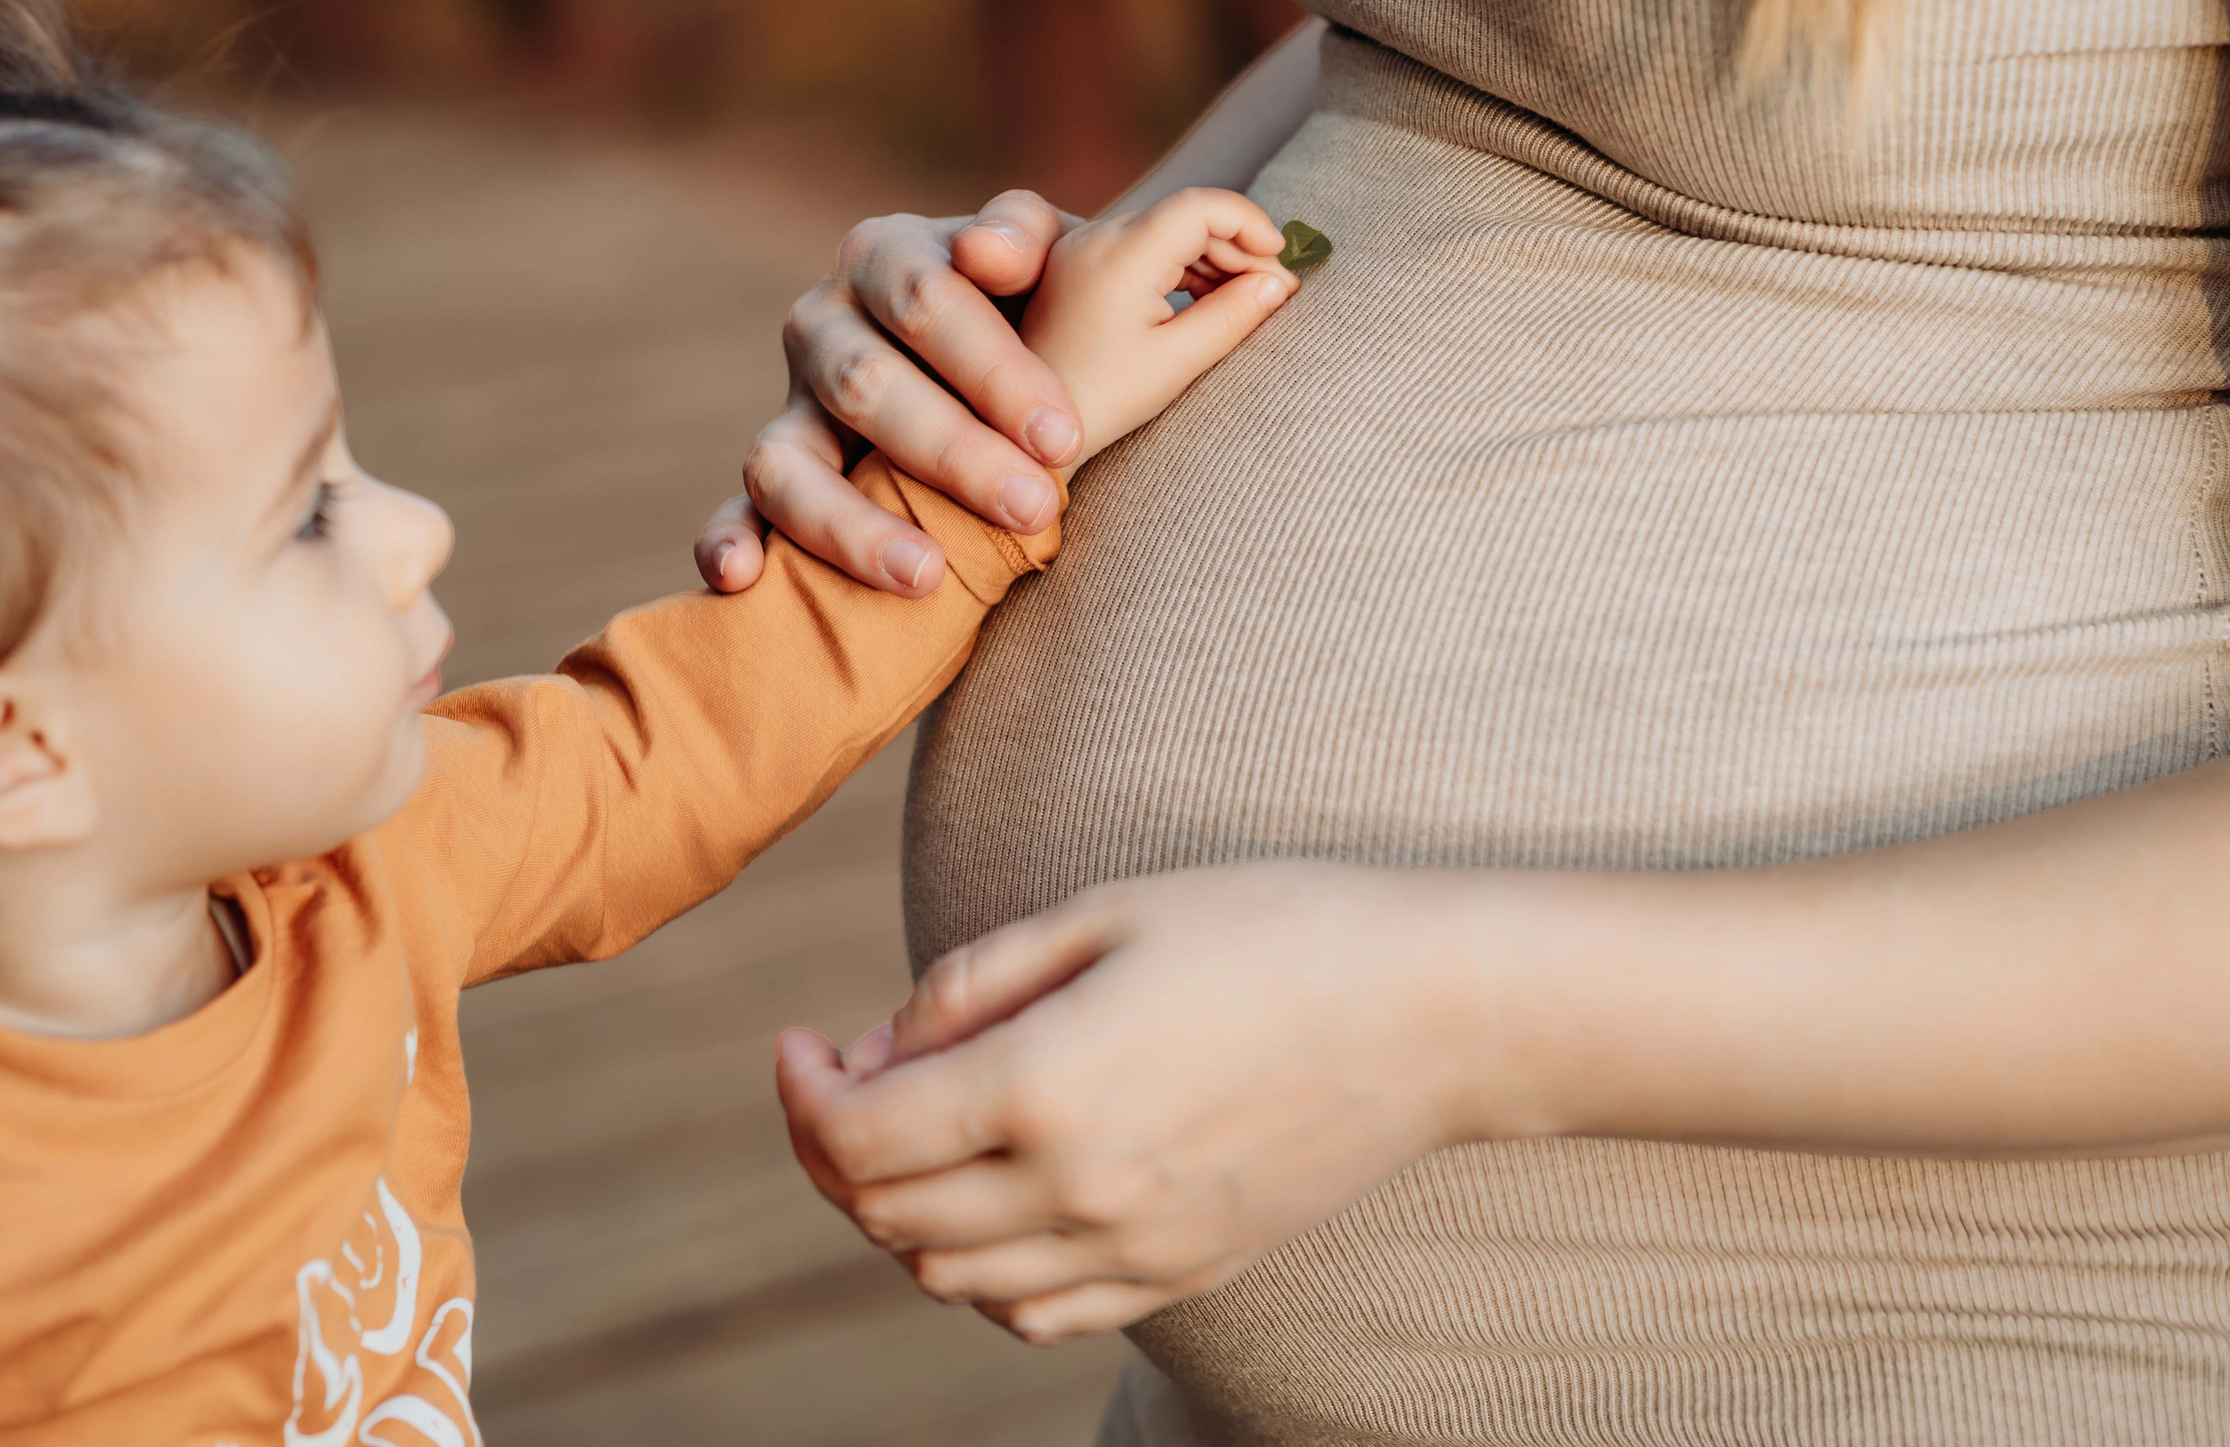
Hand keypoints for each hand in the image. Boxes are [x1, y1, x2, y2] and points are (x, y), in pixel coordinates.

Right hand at [696, 191, 1085, 601]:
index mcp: (887, 255)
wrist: (1021, 344)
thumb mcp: (1052, 253)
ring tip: (926, 576)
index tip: (1064, 438)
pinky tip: (741, 578)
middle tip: (1034, 506)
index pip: (927, 303)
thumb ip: (1025, 235)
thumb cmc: (1045, 301)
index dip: (994, 371)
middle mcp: (823, 321)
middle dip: (952, 453)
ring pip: (787, 458)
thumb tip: (984, 251)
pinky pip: (742, 507)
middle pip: (864, 386)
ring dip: (852, 524)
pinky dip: (729, 539)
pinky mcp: (778, 473)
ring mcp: (793, 401)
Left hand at [775, 863, 1490, 1343]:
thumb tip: (874, 1051)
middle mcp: (1077, 1193)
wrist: (1430, 1013)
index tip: (799, 1043)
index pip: (856, 1139)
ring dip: (899, 1214)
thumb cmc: (1270, 929)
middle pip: (886, 1218)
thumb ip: (969, 985)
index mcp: (1044, 1089)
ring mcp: (1133, 1250)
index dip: (799, 1094)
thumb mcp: (1103, 915)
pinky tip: (994, 1199)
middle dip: (833, 1150)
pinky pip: (1036, 1314)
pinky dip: (979, 1273)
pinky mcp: (1182, 1274)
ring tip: (917, 1131)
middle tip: (844, 1077)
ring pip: (948, 1280)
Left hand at [1017, 188, 1294, 466]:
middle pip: (1185, 216)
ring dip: (1212, 258)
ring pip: (1166, 230)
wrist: (1027, 433)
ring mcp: (1082, 251)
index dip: (1250, 223)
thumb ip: (1234, 315)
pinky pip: (1142, 249)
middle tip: (1275, 293)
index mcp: (1120, 256)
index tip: (1282, 263)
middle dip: (1238, 247)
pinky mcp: (1078, 268)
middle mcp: (1095, 239)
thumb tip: (1278, 283)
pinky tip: (1208, 302)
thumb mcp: (1177, 361)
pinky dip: (1182, 268)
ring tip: (1246, 302)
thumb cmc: (1101, 402)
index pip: (1201, 206)